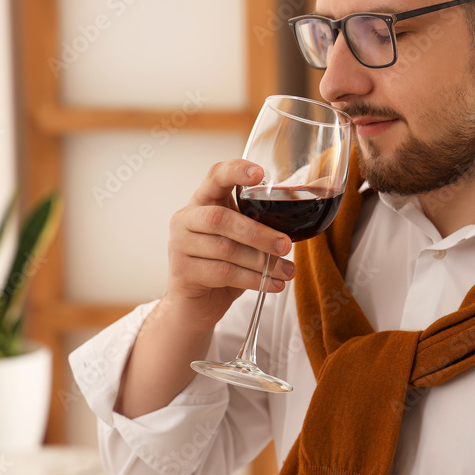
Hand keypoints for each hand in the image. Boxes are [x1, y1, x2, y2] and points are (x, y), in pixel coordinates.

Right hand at [164, 159, 295, 330]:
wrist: (196, 304)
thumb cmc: (223, 264)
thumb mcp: (240, 239)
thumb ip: (257, 225)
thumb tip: (295, 227)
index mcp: (204, 200)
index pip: (216, 176)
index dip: (236, 171)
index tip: (259, 174)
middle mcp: (186, 218)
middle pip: (221, 219)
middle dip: (259, 233)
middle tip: (286, 246)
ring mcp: (179, 245)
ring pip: (225, 249)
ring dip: (262, 262)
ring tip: (287, 272)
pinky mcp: (182, 272)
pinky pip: (223, 273)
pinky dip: (253, 280)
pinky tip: (272, 285)